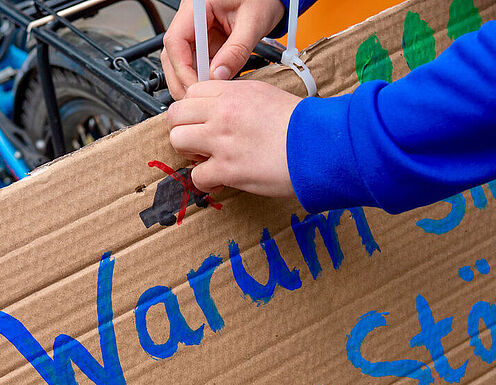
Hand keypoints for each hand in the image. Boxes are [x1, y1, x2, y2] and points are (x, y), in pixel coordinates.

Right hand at [161, 0, 284, 98]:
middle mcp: (191, 17)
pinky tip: (214, 84)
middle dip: (183, 78)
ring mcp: (196, 28)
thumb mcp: (253, 22)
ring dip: (193, 78)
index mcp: (197, 6)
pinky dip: (204, 74)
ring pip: (183, 59)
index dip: (182, 68)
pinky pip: (198, 60)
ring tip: (208, 94)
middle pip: (173, 53)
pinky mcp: (205, 38)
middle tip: (197, 98)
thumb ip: (236, 50)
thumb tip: (219, 76)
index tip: (196, 87)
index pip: (176, 41)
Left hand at [167, 79, 297, 197]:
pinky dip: (205, 181)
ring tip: (207, 159)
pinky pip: (196, 176)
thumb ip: (240, 99)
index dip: (193, 110)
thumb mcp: (268, 96)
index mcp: (233, 92)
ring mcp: (222, 140)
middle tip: (198, 141)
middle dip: (184, 129)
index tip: (200, 121)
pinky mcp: (227, 169)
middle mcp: (223, 112)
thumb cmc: (303, 124)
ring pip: (178, 141)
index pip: (191, 93)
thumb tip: (226, 108)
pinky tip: (219, 180)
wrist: (319, 145)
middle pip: (176, 115)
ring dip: (189, 153)